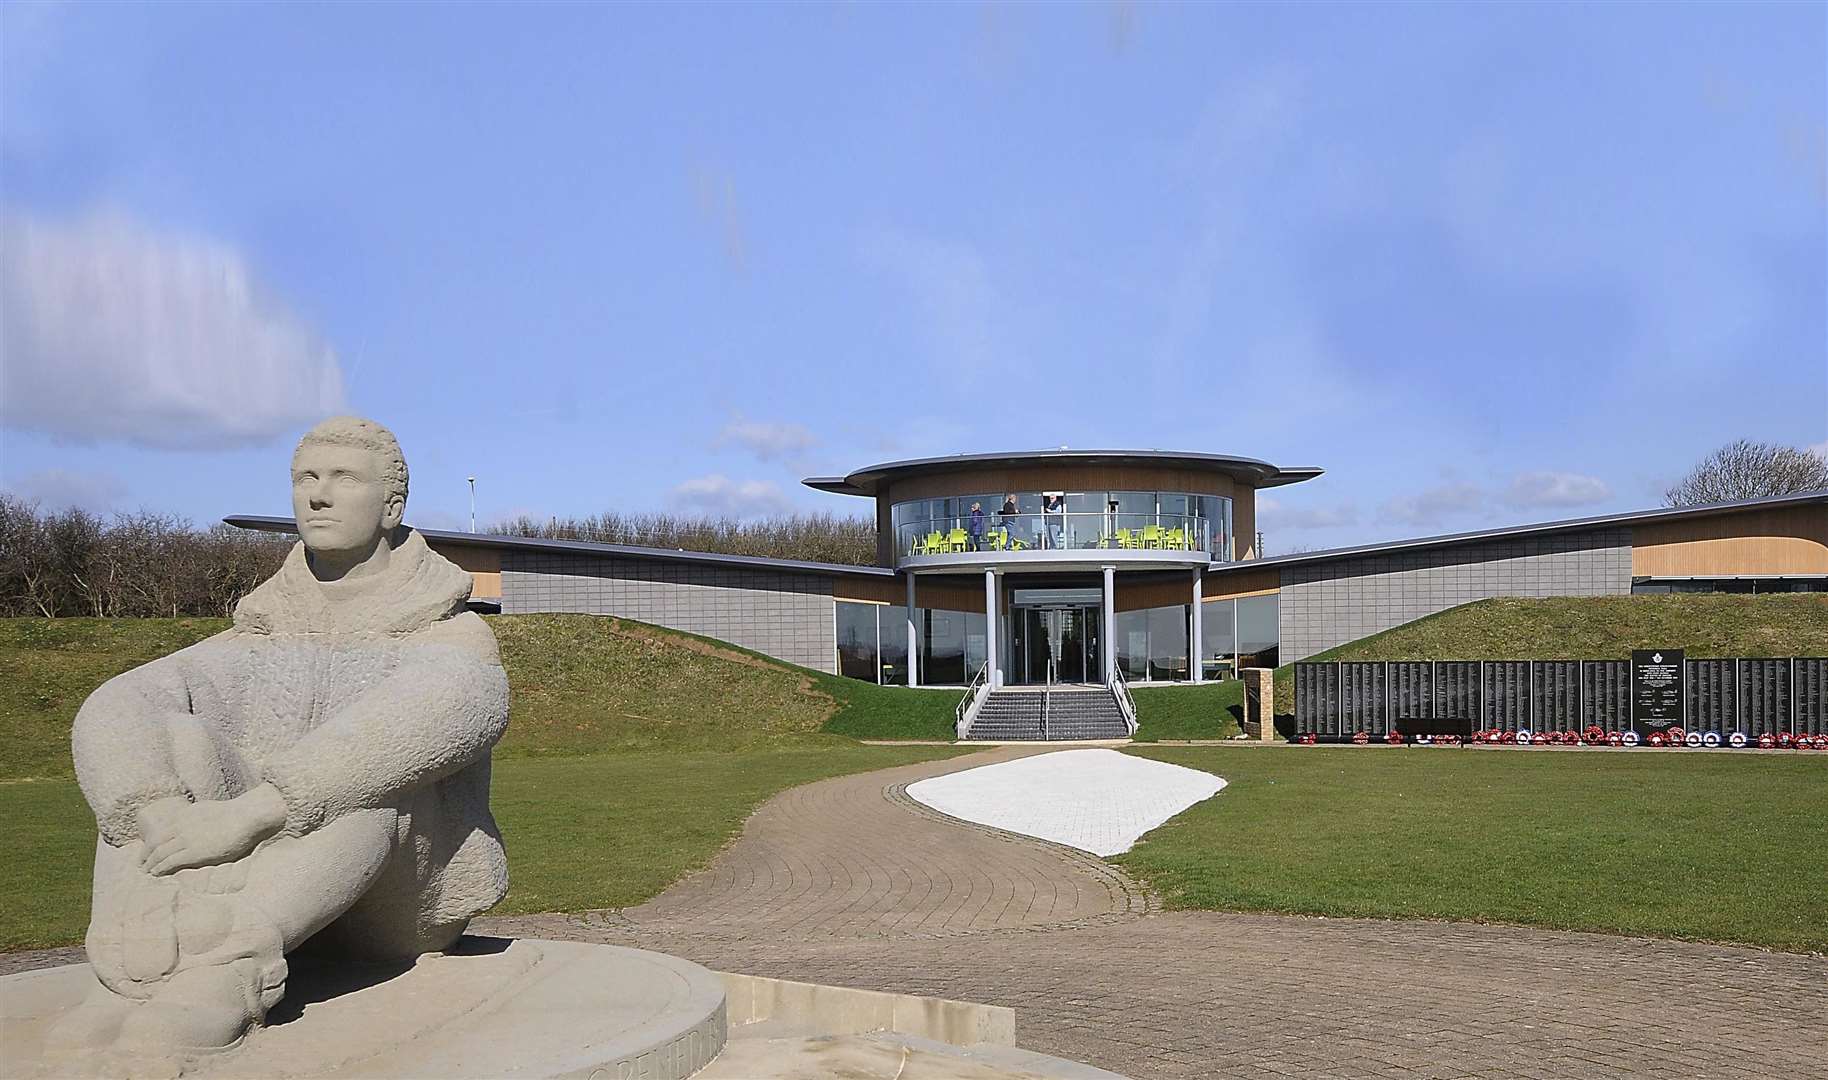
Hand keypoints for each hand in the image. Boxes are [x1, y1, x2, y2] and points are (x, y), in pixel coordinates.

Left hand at [137, 785, 288, 875]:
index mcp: (185, 815)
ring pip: (159, 853)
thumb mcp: (210, 811)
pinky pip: (169, 862)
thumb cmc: (237, 814)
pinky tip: (156, 874)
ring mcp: (186, 839)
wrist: (247, 816)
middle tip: (140, 864)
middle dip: (145, 855)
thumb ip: (199, 819)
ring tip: (146, 872)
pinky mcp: (194, 852)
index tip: (146, 850)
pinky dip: (159, 868)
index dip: (150, 842)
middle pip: (154, 842)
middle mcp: (181, 826)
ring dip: (150, 864)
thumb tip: (198, 824)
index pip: (160, 830)